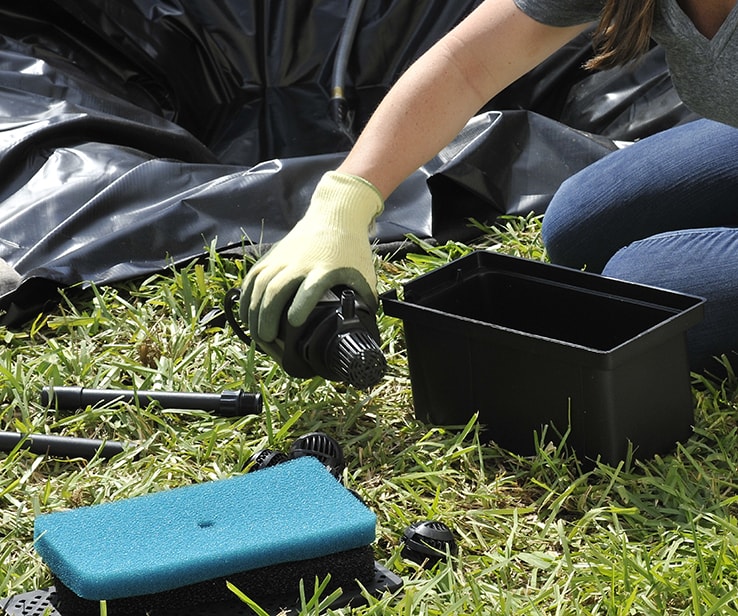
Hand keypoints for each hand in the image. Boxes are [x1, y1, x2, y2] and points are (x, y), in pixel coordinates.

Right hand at [240, 171, 382, 342]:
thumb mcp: (364, 275)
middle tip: (268, 340)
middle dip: (268, 317)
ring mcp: (282, 259)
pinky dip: (246, 298)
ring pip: (260, 285)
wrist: (336, 215)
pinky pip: (252, 279)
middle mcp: (300, 263)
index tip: (294, 322)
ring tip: (258, 335)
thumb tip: (361, 331)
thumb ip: (362, 302)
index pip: (310, 288)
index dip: (300, 305)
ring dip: (255, 312)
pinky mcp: (271, 257)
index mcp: (325, 269)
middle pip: (276, 290)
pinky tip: (247, 317)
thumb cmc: (351, 250)